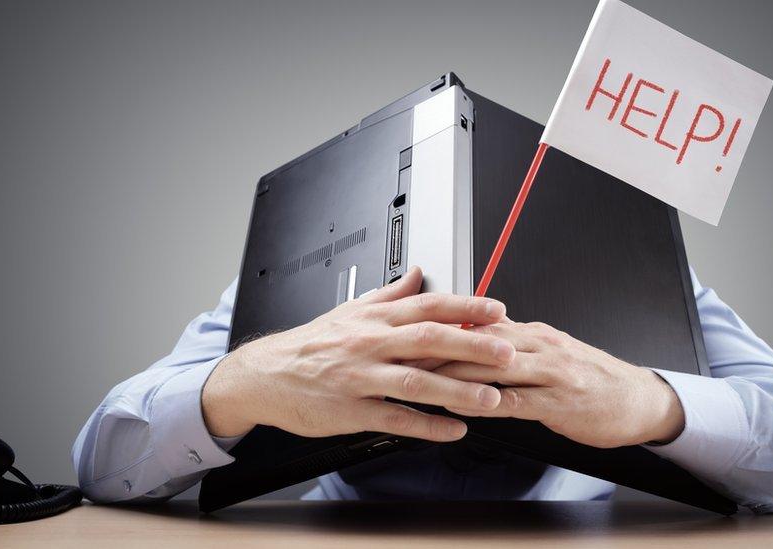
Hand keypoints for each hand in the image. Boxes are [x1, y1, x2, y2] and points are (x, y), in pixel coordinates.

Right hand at [200, 267, 515, 441]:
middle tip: (506, 352)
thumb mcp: (350, 310)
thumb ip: (389, 294)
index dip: (465, 306)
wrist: (265, 375)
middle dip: (471, 345)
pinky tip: (454, 429)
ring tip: (491, 397)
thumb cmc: (311, 344)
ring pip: (416, 382)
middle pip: (428, 339)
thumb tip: (418, 273)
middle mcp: (370, 344)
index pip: (427, 305)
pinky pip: (395, 419)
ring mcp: (361, 378)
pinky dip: (427, 425)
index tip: (497, 310)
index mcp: (374, 318)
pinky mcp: (351, 411)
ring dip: (457, 390)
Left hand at [435, 321, 684, 447]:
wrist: (638, 399)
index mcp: (534, 333)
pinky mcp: (558, 402)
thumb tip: (478, 333)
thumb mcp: (552, 351)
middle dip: (441, 347)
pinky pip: (516, 400)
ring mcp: (550, 373)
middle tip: (406, 352)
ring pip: (495, 367)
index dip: (445, 328)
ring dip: (457, 373)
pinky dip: (487, 402)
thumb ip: (516, 343)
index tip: (414, 331)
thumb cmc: (592, 378)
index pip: (482, 324)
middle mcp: (540, 346)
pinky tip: (465, 407)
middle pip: (482, 341)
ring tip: (424, 378)